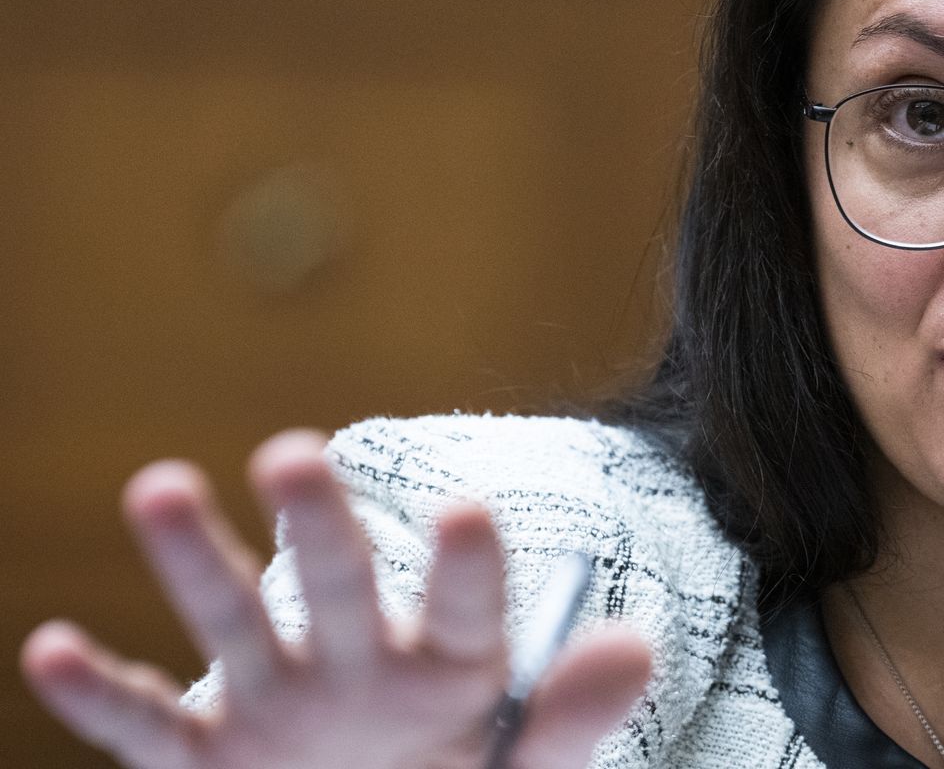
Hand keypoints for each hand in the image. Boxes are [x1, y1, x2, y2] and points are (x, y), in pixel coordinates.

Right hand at [19, 429, 653, 768]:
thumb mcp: (524, 764)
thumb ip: (569, 717)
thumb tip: (638, 649)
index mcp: (450, 662)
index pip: (466, 608)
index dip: (466, 570)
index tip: (464, 516)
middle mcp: (356, 663)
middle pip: (337, 587)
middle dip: (317, 527)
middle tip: (294, 452)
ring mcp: (276, 704)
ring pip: (234, 624)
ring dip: (196, 561)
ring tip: (160, 485)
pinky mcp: (208, 759)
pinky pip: (148, 728)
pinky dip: (99, 695)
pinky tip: (50, 648)